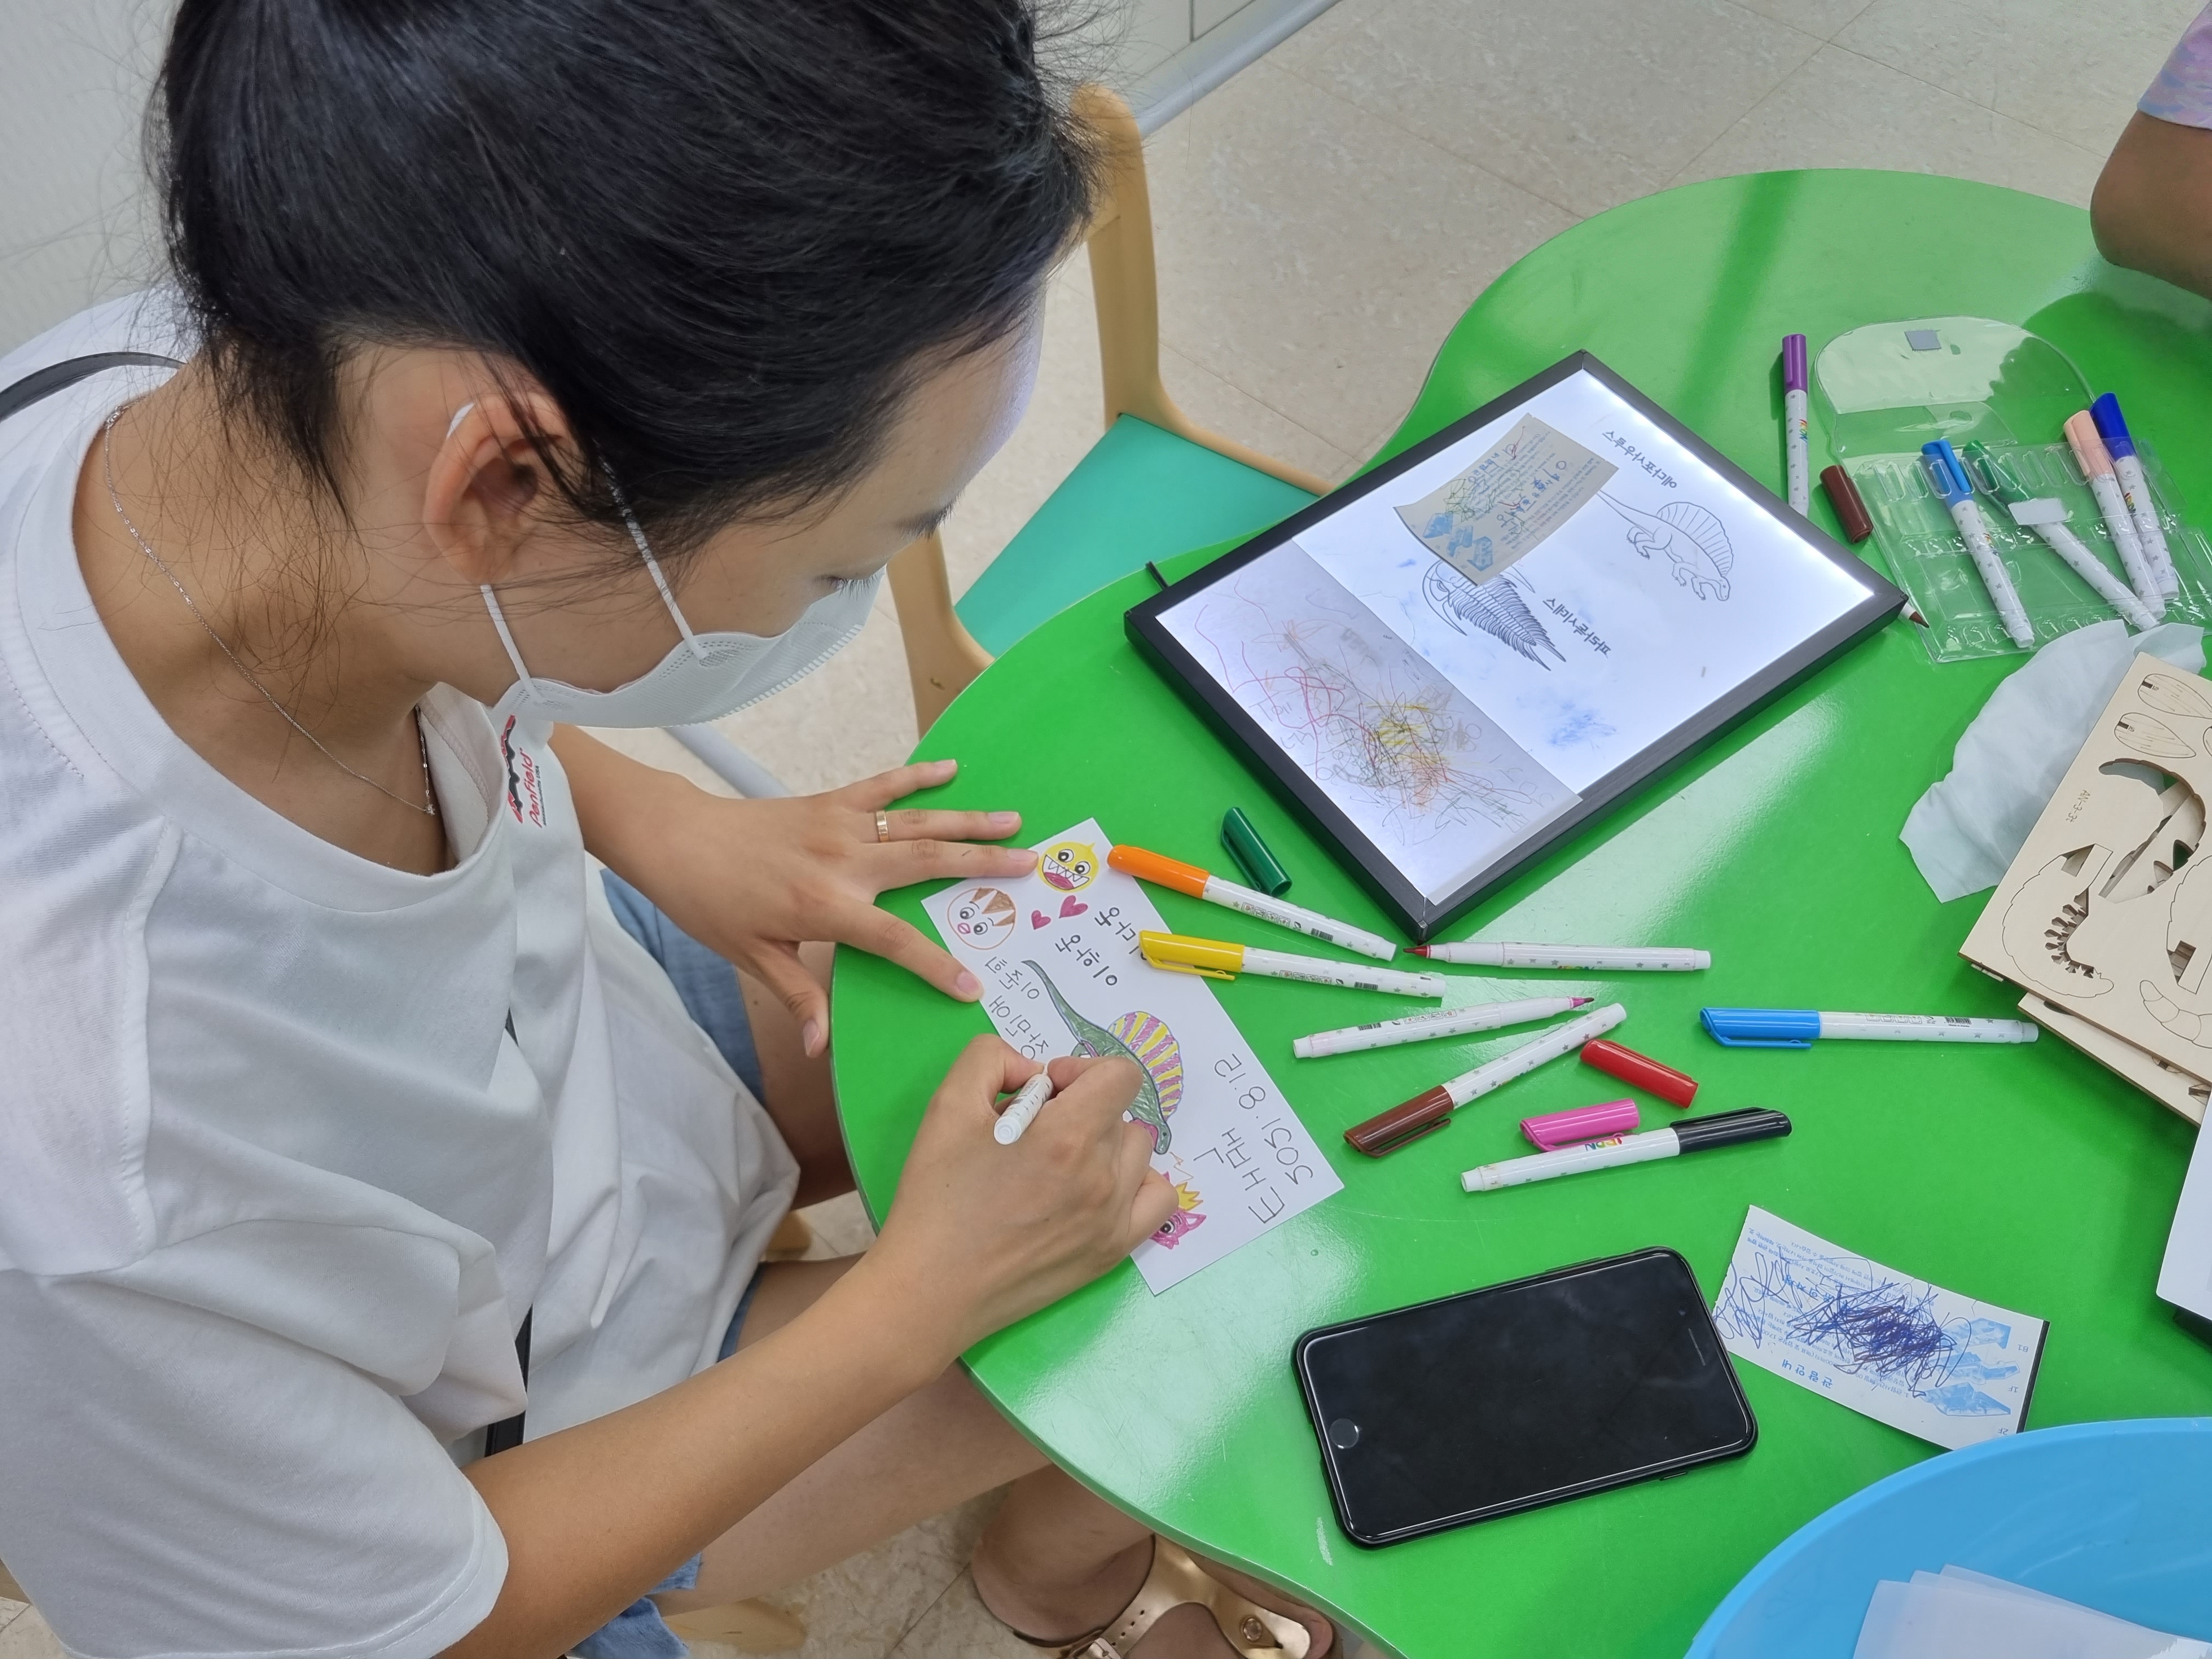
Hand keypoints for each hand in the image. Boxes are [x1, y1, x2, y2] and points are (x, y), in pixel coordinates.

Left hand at [622, 757, 1035, 1055]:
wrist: (676, 839)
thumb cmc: (710, 903)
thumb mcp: (752, 956)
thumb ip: (798, 995)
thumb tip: (821, 1046)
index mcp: (827, 907)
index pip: (896, 940)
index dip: (935, 966)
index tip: (972, 986)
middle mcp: (843, 862)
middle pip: (928, 863)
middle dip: (983, 866)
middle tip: (1030, 868)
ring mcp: (839, 826)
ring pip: (916, 823)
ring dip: (967, 822)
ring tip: (1013, 822)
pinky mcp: (828, 802)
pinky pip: (882, 787)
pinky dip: (918, 776)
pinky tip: (952, 771)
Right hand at [863, 1039, 1175, 1357]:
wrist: (930, 1287)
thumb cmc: (936, 1196)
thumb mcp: (948, 1104)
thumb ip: (992, 1058)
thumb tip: (1033, 1071)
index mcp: (1068, 1136)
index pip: (1120, 1075)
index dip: (1082, 1070)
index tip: (1046, 1093)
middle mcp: (1103, 1177)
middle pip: (1120, 1113)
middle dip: (1081, 1109)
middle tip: (1034, 1135)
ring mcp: (1113, 1219)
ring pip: (1139, 1152)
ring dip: (1105, 1144)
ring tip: (1060, 1164)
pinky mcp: (1112, 1252)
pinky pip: (1158, 1200)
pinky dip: (1135, 1184)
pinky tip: (1098, 1189)